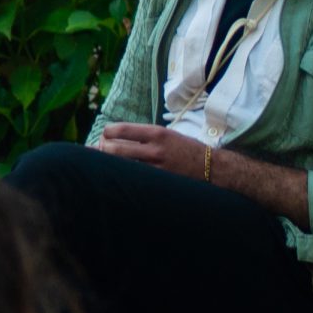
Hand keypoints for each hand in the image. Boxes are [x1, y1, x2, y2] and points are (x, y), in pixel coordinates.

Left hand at [96, 123, 212, 184]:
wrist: (212, 168)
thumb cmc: (185, 149)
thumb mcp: (166, 135)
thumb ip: (143, 136)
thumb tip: (114, 137)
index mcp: (156, 133)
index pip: (121, 129)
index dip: (107, 132)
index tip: (105, 135)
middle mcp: (154, 149)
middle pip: (115, 148)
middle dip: (102, 149)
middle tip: (99, 150)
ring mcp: (156, 168)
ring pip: (121, 165)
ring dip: (108, 164)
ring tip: (104, 164)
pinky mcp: (159, 183)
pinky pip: (134, 179)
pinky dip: (123, 176)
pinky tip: (118, 176)